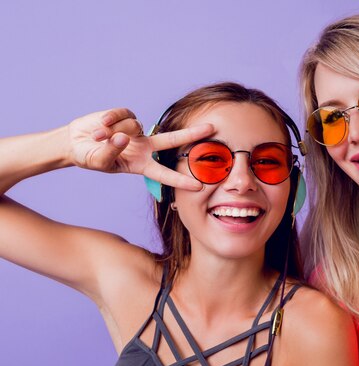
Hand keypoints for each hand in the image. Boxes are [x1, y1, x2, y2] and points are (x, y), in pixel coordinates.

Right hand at [67, 108, 212, 190]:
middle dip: (191, 134)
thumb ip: (111, 152)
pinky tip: (99, 125)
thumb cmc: (90, 157)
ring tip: (97, 138)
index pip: (164, 173)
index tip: (199, 186)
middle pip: (172, 140)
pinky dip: (109, 120)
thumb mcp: (99, 162)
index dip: (180, 180)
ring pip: (134, 126)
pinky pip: (122, 114)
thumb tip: (123, 137)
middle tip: (212, 128)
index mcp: (141, 164)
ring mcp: (136, 130)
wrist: (74, 143)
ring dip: (113, 133)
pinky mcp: (125, 115)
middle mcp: (144, 146)